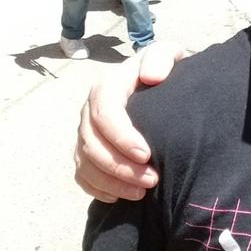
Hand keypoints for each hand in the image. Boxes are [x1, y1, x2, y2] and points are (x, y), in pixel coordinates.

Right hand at [74, 41, 185, 201]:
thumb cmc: (167, 70)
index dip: (120, 136)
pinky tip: (120, 197)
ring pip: (85, 162)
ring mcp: (85, 131)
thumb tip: (151, 76)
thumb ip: (161, 58)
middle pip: (92, 143)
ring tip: (142, 192)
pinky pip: (82, 175)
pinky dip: (98, 189)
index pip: (104, 111)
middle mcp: (90, 109)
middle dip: (119, 166)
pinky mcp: (86, 150)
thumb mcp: (168, 54)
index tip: (146, 154)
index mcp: (108, 85)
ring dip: (111, 182)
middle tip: (152, 180)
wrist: (162, 82)